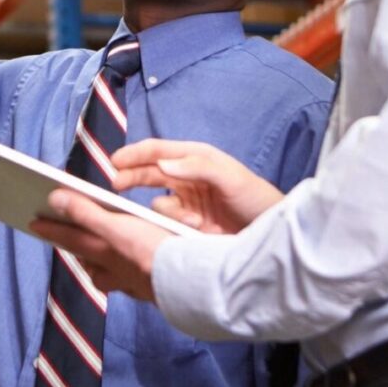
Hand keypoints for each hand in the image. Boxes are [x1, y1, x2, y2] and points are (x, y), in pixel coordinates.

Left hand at [29, 191, 174, 303]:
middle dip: (78, 251)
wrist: (193, 284)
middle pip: (89, 262)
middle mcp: (116, 272)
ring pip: (110, 277)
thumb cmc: (155, 251)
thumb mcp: (118, 227)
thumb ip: (86, 213)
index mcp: (106, 253)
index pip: (71, 238)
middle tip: (67, 239)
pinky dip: (128, 276)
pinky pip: (133, 284)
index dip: (51, 229)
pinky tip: (135, 272)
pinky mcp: (155, 291)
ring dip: (101, 267)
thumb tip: (55, 200)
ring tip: (99, 257)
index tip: (33, 222)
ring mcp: (135, 284)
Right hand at [110, 140, 282, 234]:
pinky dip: (175, 225)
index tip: (115, 160)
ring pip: (158, 203)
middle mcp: (186, 177)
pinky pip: (168, 223)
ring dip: (167, 211)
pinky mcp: (187, 225)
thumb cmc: (256, 197)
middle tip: (116, 185)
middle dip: (131, 177)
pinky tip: (196, 229)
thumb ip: (198, 167)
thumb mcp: (231, 178)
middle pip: (149, 174)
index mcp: (195, 158)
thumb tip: (163, 164)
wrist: (272, 235)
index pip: (158, 151)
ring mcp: (186, 202)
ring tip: (191, 222)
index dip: (135, 154)